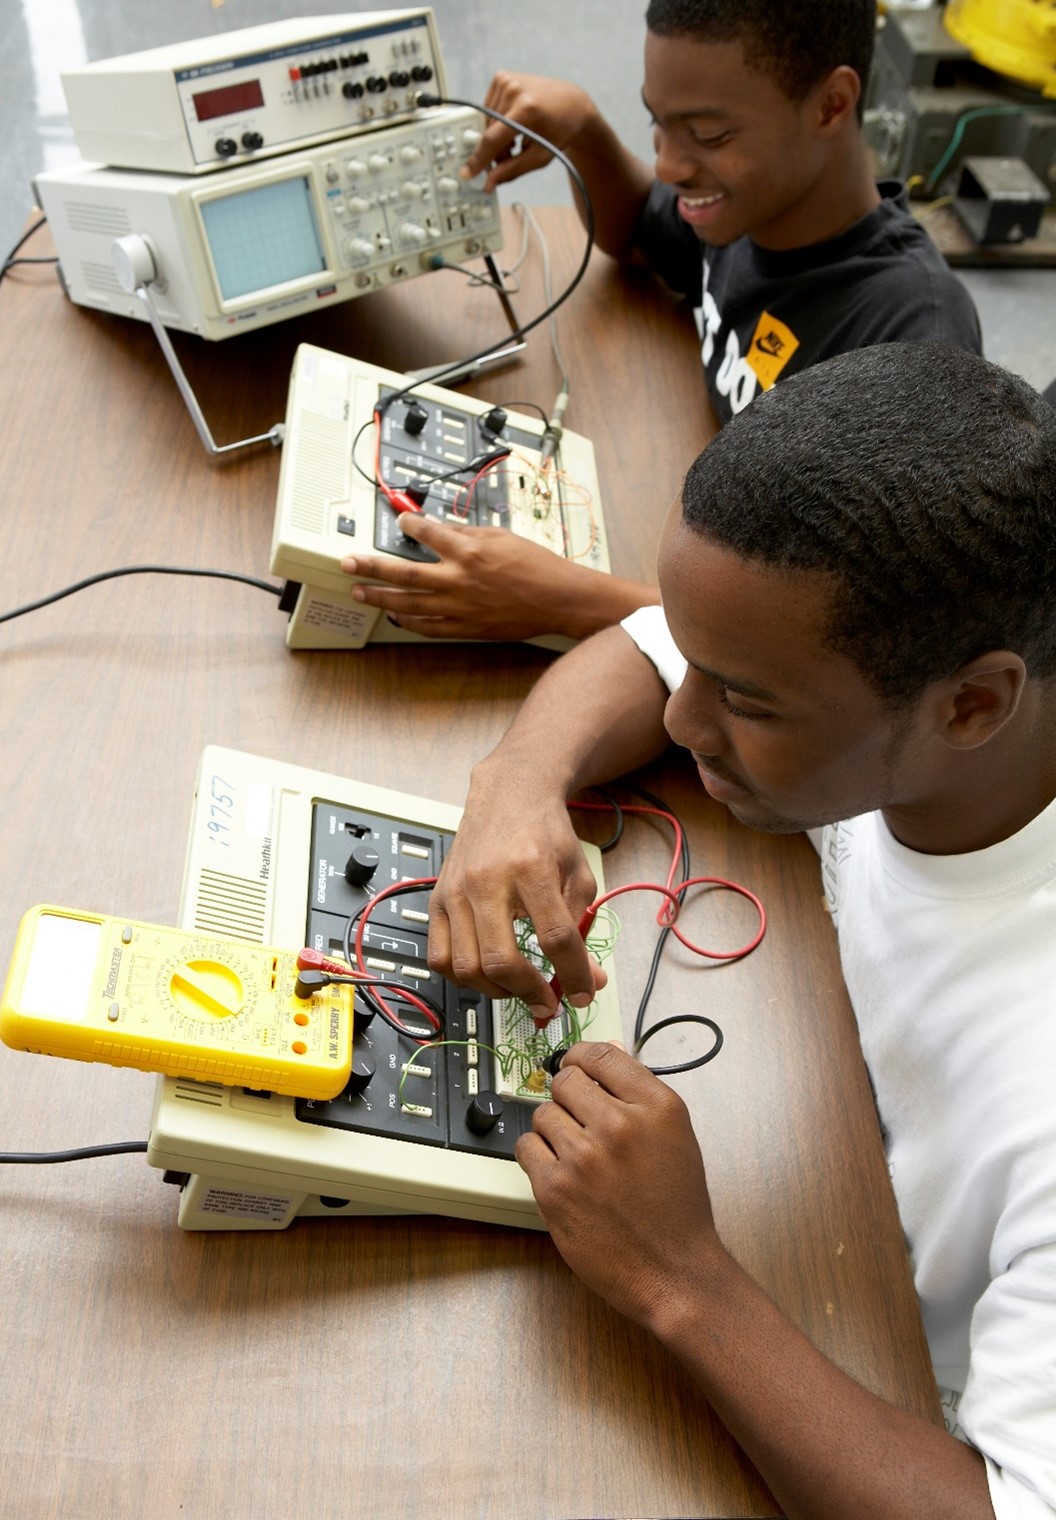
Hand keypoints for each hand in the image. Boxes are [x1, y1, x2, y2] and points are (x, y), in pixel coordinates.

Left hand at [341, 511, 580, 640]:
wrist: (558, 598)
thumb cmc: (536, 566)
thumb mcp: (501, 536)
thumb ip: (467, 532)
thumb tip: (442, 529)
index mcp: (468, 551)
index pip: (427, 532)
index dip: (409, 523)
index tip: (400, 519)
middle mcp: (459, 580)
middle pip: (403, 573)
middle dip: (370, 567)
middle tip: (347, 563)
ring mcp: (460, 607)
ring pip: (409, 604)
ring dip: (381, 598)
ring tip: (360, 593)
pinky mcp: (467, 628)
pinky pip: (429, 627)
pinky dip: (409, 622)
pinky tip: (396, 617)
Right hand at [427, 761, 601, 1013]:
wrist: (508, 795)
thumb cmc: (546, 834)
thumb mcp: (578, 873)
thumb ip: (582, 927)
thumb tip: (587, 979)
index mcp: (531, 868)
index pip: (554, 937)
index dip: (573, 975)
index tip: (585, 994)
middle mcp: (487, 881)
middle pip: (501, 960)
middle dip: (530, 993)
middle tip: (548, 1003)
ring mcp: (456, 891)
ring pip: (466, 967)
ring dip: (497, 991)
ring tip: (518, 988)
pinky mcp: (438, 898)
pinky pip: (438, 956)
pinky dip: (462, 976)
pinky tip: (485, 973)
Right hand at [462, 72, 600, 192]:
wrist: (572, 103)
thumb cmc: (559, 129)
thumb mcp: (540, 156)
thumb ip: (512, 170)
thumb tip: (489, 181)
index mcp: (527, 109)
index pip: (493, 138)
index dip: (479, 158)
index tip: (468, 172)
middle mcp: (514, 90)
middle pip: (489, 131)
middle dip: (494, 149)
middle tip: (509, 155)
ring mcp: (506, 80)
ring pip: (486, 122)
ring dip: (496, 136)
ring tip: (515, 139)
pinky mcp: (501, 77)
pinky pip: (489, 109)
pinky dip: (497, 121)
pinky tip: (512, 123)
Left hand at [516, 1042, 721, 1326]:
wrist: (674, 1271)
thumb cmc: (677, 1209)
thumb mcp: (676, 1136)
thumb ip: (639, 1094)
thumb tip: (604, 1058)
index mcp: (656, 1107)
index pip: (601, 1054)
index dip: (581, 1058)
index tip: (575, 1067)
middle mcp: (620, 1125)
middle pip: (565, 1080)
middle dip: (568, 1098)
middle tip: (580, 1122)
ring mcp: (584, 1157)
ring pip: (543, 1113)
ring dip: (554, 1131)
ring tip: (576, 1157)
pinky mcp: (555, 1189)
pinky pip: (526, 1147)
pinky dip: (537, 1157)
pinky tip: (559, 1172)